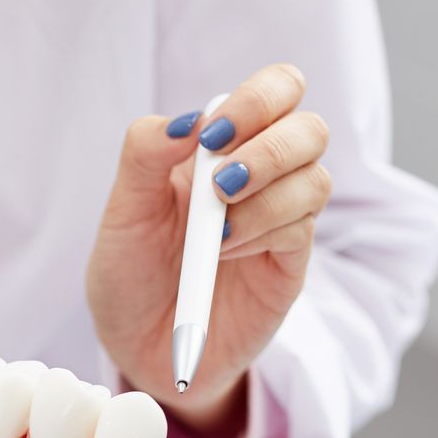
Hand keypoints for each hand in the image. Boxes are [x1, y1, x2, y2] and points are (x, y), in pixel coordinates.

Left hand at [88, 63, 330, 433]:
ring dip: (264, 199)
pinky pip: (302, 229)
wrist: (136, 347)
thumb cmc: (129, 274)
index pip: (277, 90)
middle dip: (269, 149)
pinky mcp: (288, 263)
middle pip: (310, 130)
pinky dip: (262, 233)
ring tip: (214, 233)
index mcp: (222, 148)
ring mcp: (280, 219)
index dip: (258, 99)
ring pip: (315, 179)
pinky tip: (224, 252)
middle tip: (220, 183)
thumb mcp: (122, 212)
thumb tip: (189, 120)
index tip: (212, 136)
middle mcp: (261, 176)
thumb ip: (145, 155)